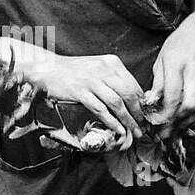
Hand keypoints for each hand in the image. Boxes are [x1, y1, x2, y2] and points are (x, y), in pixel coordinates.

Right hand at [24, 51, 144, 147]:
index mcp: (112, 63)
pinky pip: (101, 109)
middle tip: (144, 127)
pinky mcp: (80, 91)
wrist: (47, 68)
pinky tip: (119, 130)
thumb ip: (114, 81)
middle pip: (129, 94)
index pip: (134, 85)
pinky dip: (112, 121)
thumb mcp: (98, 69)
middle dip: (139, 114)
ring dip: (128, 120)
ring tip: (135, 131)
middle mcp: (104, 69)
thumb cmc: (74, 71)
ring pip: (117, 103)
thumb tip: (134, 100)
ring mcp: (91, 80)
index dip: (143, 103)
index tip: (147, 116)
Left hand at [144, 20, 194, 137]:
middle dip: (175, 123)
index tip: (154, 123)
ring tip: (172, 131)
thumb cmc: (178, 47)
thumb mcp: (161, 60)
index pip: (172, 95)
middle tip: (163, 133)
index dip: (164, 113)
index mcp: (178, 65)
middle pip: (189, 106)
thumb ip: (157, 84)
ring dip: (185, 124)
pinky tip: (185, 123)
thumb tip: (150, 103)